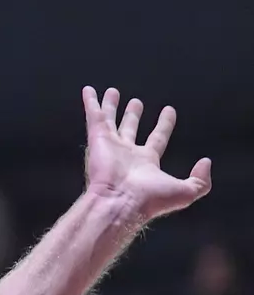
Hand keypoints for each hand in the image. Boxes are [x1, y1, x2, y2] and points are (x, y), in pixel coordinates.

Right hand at [82, 86, 211, 222]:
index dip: (164, 124)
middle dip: (132, 116)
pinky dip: (90, 103)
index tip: (169, 111)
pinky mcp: (97, 140)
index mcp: (145, 163)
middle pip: (130, 130)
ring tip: (113, 92)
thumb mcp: (185, 192)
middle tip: (136, 103)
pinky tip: (89, 90)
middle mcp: (126, 155)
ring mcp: (110, 147)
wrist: (119, 204)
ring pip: (110, 121)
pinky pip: (94, 116)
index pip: (157, 139)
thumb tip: (205, 162)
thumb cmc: (149, 200)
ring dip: (110, 107)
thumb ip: (200, 180)